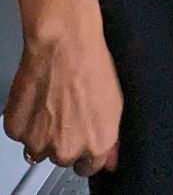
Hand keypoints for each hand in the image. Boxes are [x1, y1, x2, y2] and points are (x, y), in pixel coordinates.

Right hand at [3, 22, 121, 176]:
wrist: (65, 45)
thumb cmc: (93, 66)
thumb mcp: (115, 103)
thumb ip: (111, 137)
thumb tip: (109, 159)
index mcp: (96, 144)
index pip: (90, 166)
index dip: (88, 152)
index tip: (85, 140)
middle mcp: (66, 150)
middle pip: (64, 157)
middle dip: (66, 139)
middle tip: (69, 111)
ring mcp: (38, 143)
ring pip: (39, 149)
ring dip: (44, 132)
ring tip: (54, 102)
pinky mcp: (16, 131)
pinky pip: (21, 134)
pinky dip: (27, 121)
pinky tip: (40, 99)